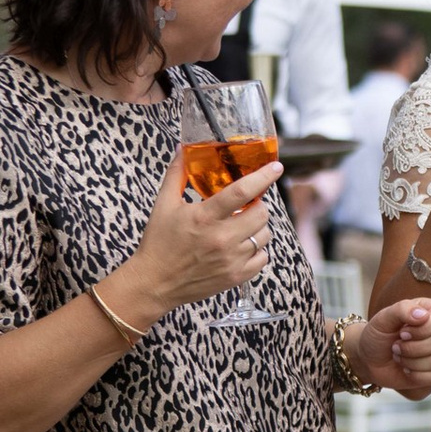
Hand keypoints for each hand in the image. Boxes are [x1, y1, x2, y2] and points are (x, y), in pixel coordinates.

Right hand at [121, 153, 280, 318]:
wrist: (154, 283)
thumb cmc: (159, 241)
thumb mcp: (163, 204)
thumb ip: (176, 174)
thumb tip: (182, 148)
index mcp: (204, 217)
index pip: (241, 192)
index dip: (262, 177)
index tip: (276, 168)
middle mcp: (221, 238)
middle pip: (261, 213)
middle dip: (258, 205)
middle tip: (247, 205)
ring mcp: (231, 259)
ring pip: (265, 235)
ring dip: (258, 227)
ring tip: (241, 225)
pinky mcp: (236, 276)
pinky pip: (263, 257)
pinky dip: (257, 249)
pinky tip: (242, 245)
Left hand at [353, 297, 430, 398]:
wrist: (370, 360)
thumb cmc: (378, 336)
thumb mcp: (383, 318)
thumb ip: (402, 310)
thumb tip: (423, 315)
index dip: (420, 330)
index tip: (402, 333)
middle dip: (412, 348)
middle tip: (396, 347)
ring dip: (411, 362)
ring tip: (399, 357)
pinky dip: (417, 376)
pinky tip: (407, 370)